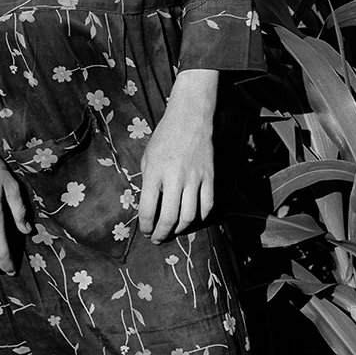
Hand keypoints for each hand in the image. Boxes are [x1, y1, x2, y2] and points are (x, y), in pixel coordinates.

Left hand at [138, 69, 217, 244]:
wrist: (190, 117)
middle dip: (162, 233)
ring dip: (180, 229)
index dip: (146, 226)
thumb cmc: (165, 136)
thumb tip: (149, 206)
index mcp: (155, 171)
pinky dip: (200, 218)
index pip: (148, 208)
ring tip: (173, 231)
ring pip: (189, 216)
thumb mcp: (148, 156)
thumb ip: (147, 181)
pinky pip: (207, 206)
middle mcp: (175, 177)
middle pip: (169, 218)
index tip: (146, 231)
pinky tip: (192, 218)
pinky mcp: (210, 177)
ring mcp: (195, 178)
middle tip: (158, 238)